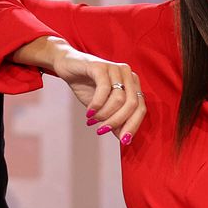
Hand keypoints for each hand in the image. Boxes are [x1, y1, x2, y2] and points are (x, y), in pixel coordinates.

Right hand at [12, 36, 145, 144]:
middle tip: (102, 130)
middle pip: (133, 104)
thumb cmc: (86, 86)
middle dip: (117, 122)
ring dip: (105, 114)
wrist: (66, 66)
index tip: (123, 141)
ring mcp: (115, 68)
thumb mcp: (102, 107)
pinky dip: (97, 104)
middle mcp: (128, 74)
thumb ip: (114, 119)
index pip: (141, 108)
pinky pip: (104, 89)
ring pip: (119, 99)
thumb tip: (123, 138)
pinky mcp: (101, 66)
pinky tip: (89, 111)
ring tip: (92, 119)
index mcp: (132, 83)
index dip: (133, 126)